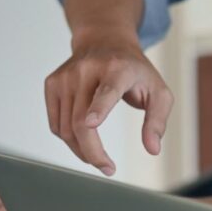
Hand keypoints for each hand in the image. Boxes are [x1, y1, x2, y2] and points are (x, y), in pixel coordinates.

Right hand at [45, 29, 173, 175]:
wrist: (105, 41)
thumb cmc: (136, 71)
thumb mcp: (159, 92)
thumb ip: (157, 121)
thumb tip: (153, 149)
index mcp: (118, 69)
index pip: (107, 90)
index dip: (99, 108)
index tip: (91, 123)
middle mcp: (87, 70)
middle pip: (82, 121)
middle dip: (93, 152)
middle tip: (108, 169)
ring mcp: (66, 76)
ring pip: (66, 128)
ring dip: (81, 150)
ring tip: (99, 158)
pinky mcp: (52, 84)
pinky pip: (56, 124)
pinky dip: (68, 139)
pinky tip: (84, 141)